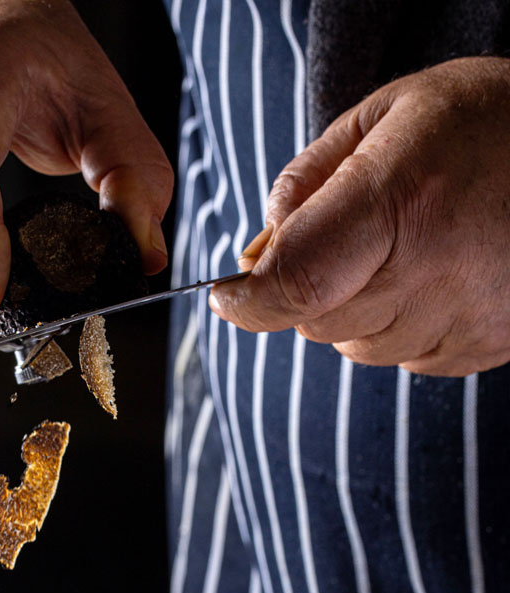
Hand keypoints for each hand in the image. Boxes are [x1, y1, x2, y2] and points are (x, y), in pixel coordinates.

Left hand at [210, 58, 509, 375]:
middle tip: (343, 238)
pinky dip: (401, 327)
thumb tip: (256, 253)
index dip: (250, 300)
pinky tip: (434, 275)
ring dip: (355, 311)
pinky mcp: (489, 345)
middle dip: (305, 290)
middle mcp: (437, 270)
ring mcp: (468, 317)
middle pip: (318, 322)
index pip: (299, 281)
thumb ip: (307, 182)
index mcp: (404, 199)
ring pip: (357, 349)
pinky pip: (407, 359)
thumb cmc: (482, 121)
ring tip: (404, 247)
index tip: (227, 295)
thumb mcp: (386, 115)